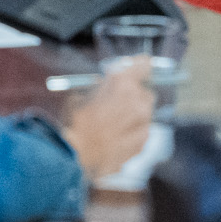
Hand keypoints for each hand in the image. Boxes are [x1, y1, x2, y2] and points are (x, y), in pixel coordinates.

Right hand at [61, 59, 155, 176]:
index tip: (136, 72)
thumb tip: (107, 85)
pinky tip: (116, 138)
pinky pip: (142, 131)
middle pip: (146, 91)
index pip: (144, 64)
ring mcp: (143, 122)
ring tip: (114, 125)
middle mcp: (137, 99)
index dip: (139, 68)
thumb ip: (101, 87)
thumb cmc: (74, 123)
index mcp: (122, 82)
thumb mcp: (81, 94)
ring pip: (145, 113)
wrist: (75, 157)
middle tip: (119, 104)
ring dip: (134, 116)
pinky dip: (133, 132)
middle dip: (135, 96)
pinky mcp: (143, 141)